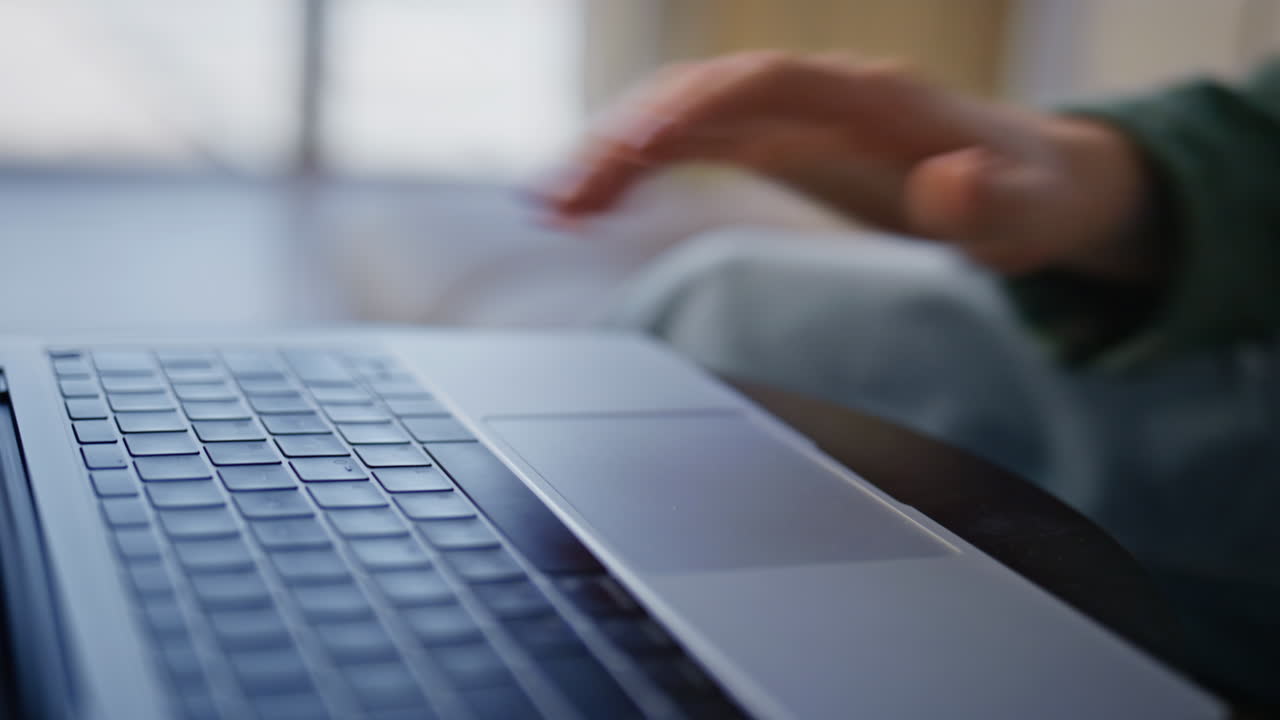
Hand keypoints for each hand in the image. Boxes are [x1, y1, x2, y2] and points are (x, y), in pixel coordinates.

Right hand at [540, 51, 1153, 279]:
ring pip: (682, 115)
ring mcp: (792, 120)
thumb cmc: (1031, 197)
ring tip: (552, 207)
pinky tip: (592, 204)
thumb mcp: (1031, 210)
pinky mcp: (776, 146)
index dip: (700, 104)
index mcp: (872, 100)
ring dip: (614, 155)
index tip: (641, 146)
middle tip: (561, 200)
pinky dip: (638, 169)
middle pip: (701, 93)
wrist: (1032, 181)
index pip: (767, 81)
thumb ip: (993, 202)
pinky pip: (692, 145)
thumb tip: (948, 186)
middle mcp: (818, 96)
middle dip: (626, 138)